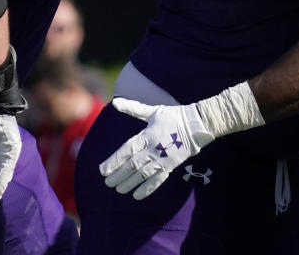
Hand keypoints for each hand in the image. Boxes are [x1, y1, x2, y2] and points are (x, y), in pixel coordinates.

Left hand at [99, 98, 213, 199]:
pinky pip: (157, 180)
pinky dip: (147, 189)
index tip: (102, 170)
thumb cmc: (173, 117)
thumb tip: (115, 102)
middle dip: (119, 175)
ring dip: (130, 183)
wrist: (196, 126)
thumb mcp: (153, 111)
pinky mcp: (170, 166)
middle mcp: (153, 149)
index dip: (114, 161)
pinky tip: (137, 196)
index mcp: (147, 136)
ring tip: (119, 190)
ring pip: (143, 174)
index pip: (127, 150)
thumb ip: (133, 108)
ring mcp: (162, 159)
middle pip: (132, 165)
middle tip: (107, 183)